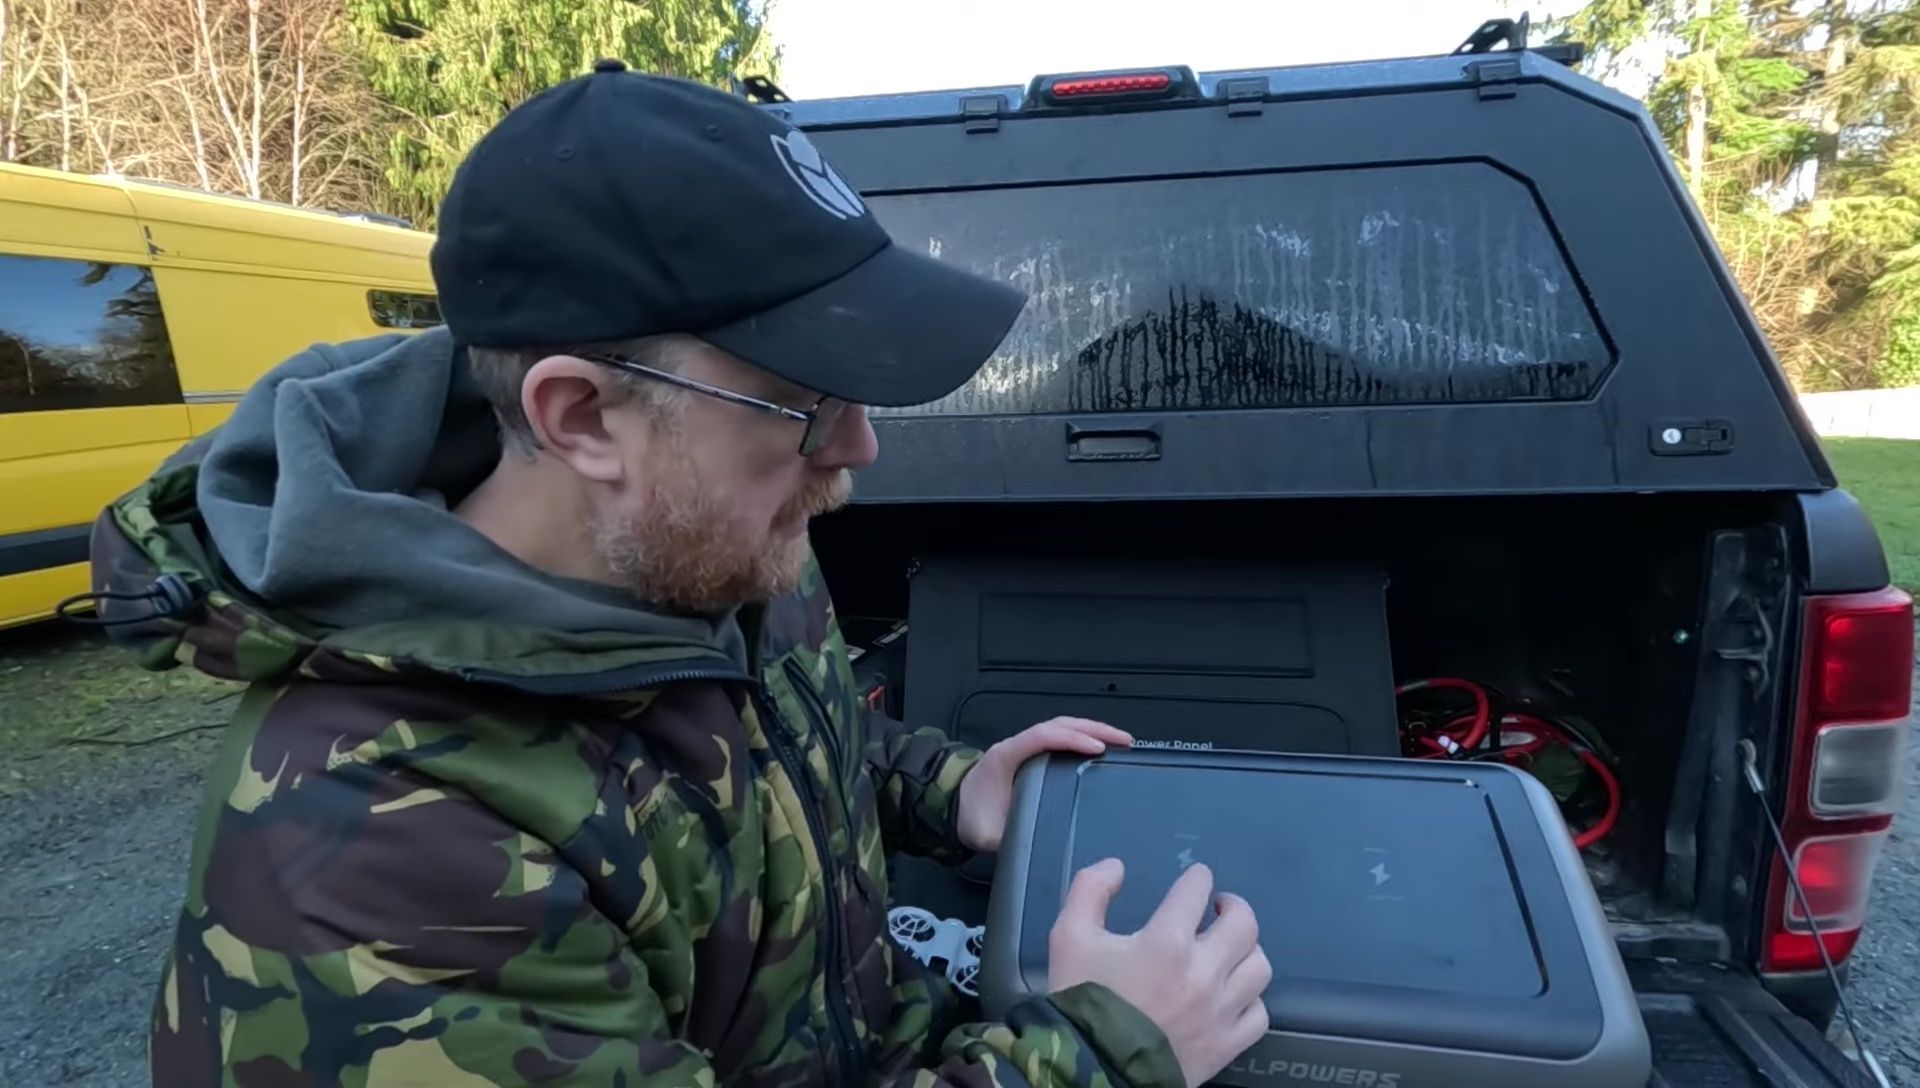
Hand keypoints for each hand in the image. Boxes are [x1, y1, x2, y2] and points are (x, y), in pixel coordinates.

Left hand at [955, 717, 1131, 852]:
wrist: (949, 808)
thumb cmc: (969, 818)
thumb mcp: (987, 834)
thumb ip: (1010, 837)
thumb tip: (1039, 846)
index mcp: (1005, 757)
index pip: (1042, 737)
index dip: (1071, 739)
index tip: (1098, 749)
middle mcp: (1016, 745)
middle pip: (1059, 725)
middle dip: (1094, 729)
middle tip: (1125, 741)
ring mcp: (1023, 746)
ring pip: (1061, 727)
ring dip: (1092, 730)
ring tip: (1122, 742)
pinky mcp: (1030, 754)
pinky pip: (1058, 737)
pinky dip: (1082, 738)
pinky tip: (1101, 748)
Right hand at [1047, 860, 1270, 1087]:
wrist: (1091, 1070)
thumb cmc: (1082, 1000)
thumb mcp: (1068, 937)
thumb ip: (1090, 890)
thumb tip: (1117, 867)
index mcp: (1167, 941)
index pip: (1196, 891)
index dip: (1198, 878)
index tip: (1197, 878)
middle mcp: (1204, 971)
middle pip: (1244, 924)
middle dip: (1234, 907)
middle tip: (1220, 909)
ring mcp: (1220, 1011)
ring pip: (1259, 967)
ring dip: (1247, 951)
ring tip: (1230, 950)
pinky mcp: (1226, 1045)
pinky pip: (1258, 1015)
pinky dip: (1250, 999)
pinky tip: (1233, 995)